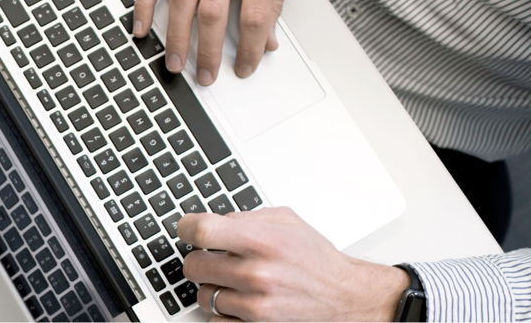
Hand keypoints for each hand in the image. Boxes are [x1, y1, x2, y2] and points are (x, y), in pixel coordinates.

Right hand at [133, 0, 295, 85]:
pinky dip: (145, 5)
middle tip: (205, 76)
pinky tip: (142, 29)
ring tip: (175, 63)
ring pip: (183, 1)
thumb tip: (267, 40)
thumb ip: (274, 1)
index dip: (251, 48)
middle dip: (208, 51)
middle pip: (214, 13)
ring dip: (177, 37)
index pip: (256, 16)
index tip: (245, 67)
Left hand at [177, 208, 408, 321]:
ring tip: (233, 281)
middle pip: (194, 265)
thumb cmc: (316, 259)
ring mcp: (256, 305)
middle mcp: (258, 274)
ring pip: (203, 296)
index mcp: (263, 241)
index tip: (186, 229)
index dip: (185, 227)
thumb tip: (214, 220)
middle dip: (200, 260)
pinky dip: (223, 313)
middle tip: (214, 259)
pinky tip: (239, 301)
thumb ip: (246, 217)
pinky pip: (215, 321)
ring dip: (213, 288)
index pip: (202, 230)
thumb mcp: (287, 221)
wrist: (344, 297)